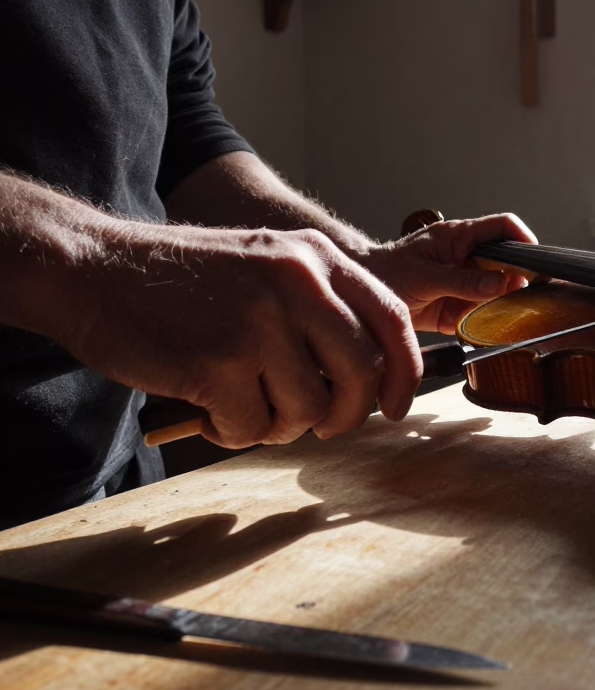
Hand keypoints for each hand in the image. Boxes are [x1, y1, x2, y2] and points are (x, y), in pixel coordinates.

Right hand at [57, 224, 422, 448]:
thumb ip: (321, 308)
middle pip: (362, 373)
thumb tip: (371, 379)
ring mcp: (258, 322)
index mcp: (315, 257)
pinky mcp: (217, 362)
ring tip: (240, 402)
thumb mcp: (268, 264)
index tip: (399, 405)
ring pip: (308, 408)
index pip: (392, 319)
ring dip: (277, 423)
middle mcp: (296, 282)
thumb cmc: (184, 280)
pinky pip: (252, 428)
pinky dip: (231, 432)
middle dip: (347, 414)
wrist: (93, 267)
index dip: (405, 372)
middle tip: (319, 424)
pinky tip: (206, 409)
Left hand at [360, 213, 537, 332]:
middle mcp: (465, 257)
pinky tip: (481, 327)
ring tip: (500, 314)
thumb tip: (504, 283)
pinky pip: (482, 313)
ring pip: (498, 291)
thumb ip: (463, 281)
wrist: (358, 299)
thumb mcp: (424, 278)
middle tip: (525, 297)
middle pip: (507, 262)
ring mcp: (463, 281)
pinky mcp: (457, 306)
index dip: (524, 240)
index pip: (503, 227)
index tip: (536, 263)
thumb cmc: (384, 274)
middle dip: (519, 279)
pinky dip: (485, 322)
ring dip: (503, 304)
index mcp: (458, 237)